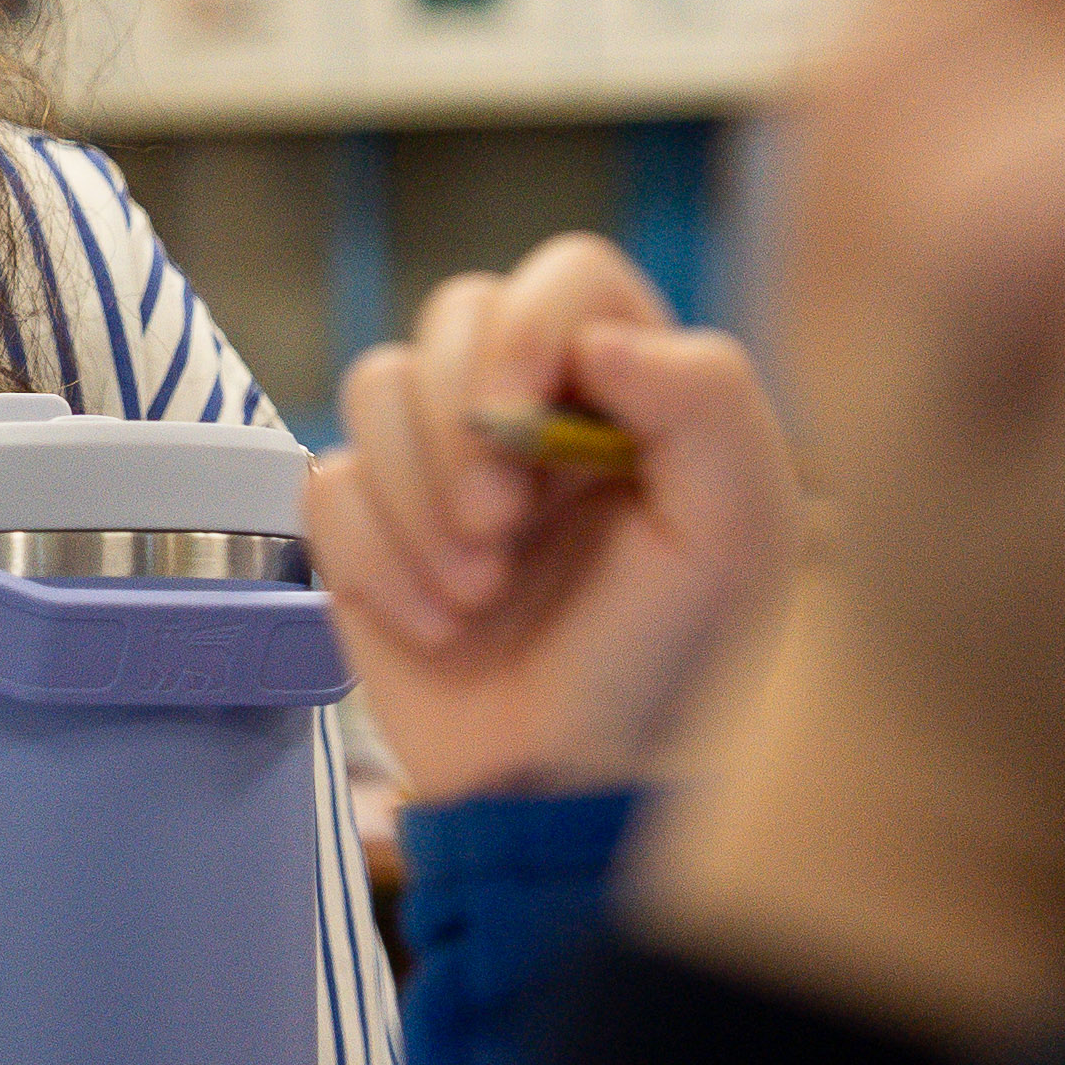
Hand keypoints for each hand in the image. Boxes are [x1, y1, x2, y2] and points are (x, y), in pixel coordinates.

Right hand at [307, 231, 803, 802]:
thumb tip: (598, 339)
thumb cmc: (680, 660)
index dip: (529, 327)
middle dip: (460, 427)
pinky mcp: (369, 530)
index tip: (525, 413)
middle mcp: (531, 404)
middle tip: (502, 530)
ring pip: (375, 387)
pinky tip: (436, 627)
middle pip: (451, 315)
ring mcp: (441, 464)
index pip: (566, 276)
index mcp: (630, 386)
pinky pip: (326, 486)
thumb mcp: (739, 531)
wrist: (584, 788)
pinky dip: (373, 560)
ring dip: (418, 501)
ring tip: (479, 594)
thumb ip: (705, 401)